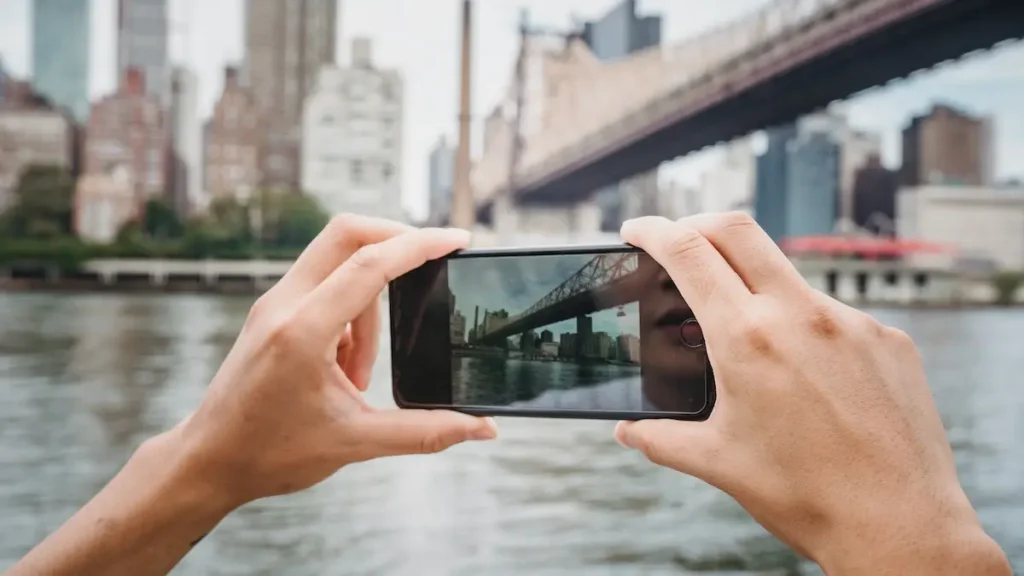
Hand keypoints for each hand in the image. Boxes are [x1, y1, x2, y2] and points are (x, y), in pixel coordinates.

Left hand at [173, 215, 496, 507]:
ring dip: (371, 302)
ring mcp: (273, 304)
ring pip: (337, 262)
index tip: (458, 240)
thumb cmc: (270, 453)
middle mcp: (283, 305)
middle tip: (432, 265)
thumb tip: (482, 428)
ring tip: (363, 374)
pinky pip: (322, 285)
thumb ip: (425, 432)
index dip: (421, 245)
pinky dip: (350, 312)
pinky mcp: (271, 312)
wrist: (207, 462)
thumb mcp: (355, 443)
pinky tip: (345, 369)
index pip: (371, 263)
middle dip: (397, 239)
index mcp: (303, 330)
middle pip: (347, 232)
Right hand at [616, 214, 1008, 573]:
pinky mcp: (888, 339)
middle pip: (737, 230)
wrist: (900, 526)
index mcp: (747, 339)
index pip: (689, 253)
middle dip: (697, 224)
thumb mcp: (717, 463)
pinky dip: (805, 326)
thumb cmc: (806, 497)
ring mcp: (852, 322)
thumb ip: (660, 438)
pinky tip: (806, 374)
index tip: (637, 230)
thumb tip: (627, 429)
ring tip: (748, 339)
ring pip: (788, 276)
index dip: (654, 230)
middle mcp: (801, 315)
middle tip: (679, 242)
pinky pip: (833, 314)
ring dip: (755, 286)